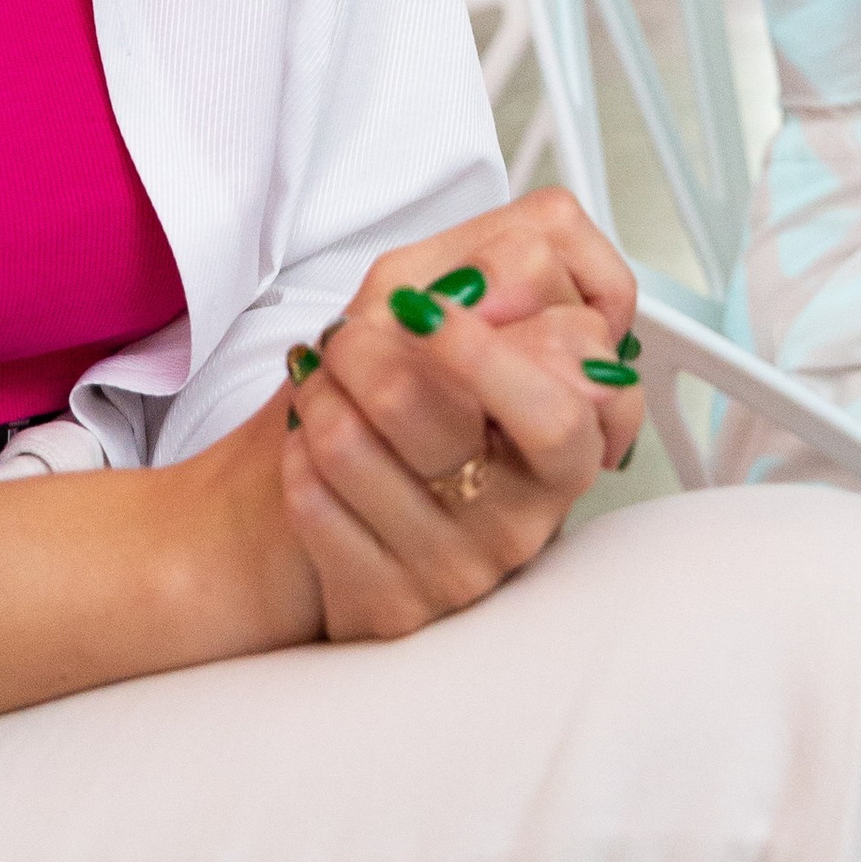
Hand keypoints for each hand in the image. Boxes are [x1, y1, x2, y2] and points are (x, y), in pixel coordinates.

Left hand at [279, 190, 642, 642]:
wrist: (293, 506)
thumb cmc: (394, 387)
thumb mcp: (451, 289)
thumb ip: (512, 254)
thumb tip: (517, 271)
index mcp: (568, 431)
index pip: (568, 389)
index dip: (482, 343)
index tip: (418, 305)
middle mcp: (530, 510)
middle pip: (453, 410)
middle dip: (371, 349)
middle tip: (348, 335)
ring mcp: (467, 567)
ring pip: (356, 445)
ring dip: (320, 394)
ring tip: (320, 387)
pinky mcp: (397, 607)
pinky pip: (319, 506)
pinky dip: (295, 458)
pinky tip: (306, 450)